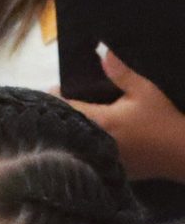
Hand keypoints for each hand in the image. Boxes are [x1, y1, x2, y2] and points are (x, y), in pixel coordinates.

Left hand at [65, 48, 184, 181]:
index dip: (57, 97)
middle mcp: (94, 142)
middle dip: (66, 113)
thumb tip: (104, 54)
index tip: (58, 88)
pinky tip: (97, 135)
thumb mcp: (146, 91)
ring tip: (80, 116)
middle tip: (69, 101)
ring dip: (76, 129)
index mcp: (99, 121)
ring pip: (77, 141)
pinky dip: (89, 144)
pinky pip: (91, 153)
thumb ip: (122, 73)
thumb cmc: (165, 120)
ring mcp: (101, 158)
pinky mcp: (111, 169)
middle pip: (68, 126)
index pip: (65, 108)